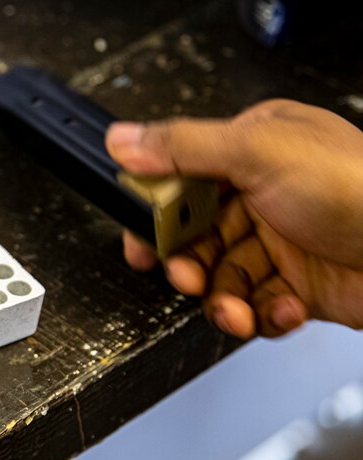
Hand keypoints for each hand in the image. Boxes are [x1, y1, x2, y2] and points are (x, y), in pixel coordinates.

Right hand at [105, 99, 362, 338]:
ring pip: (222, 281)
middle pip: (196, 240)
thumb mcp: (259, 153)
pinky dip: (262, 316)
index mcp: (254, 150)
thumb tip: (123, 140)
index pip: (181, 182)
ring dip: (225, 301)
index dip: (157, 217)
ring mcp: (283, 243)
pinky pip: (255, 308)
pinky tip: (283, 307)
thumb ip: (184, 147)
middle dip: (190, 266)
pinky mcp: (299, 287)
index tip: (143, 243)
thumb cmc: (359, 190)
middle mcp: (266, 195)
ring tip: (238, 307)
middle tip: (190, 277)